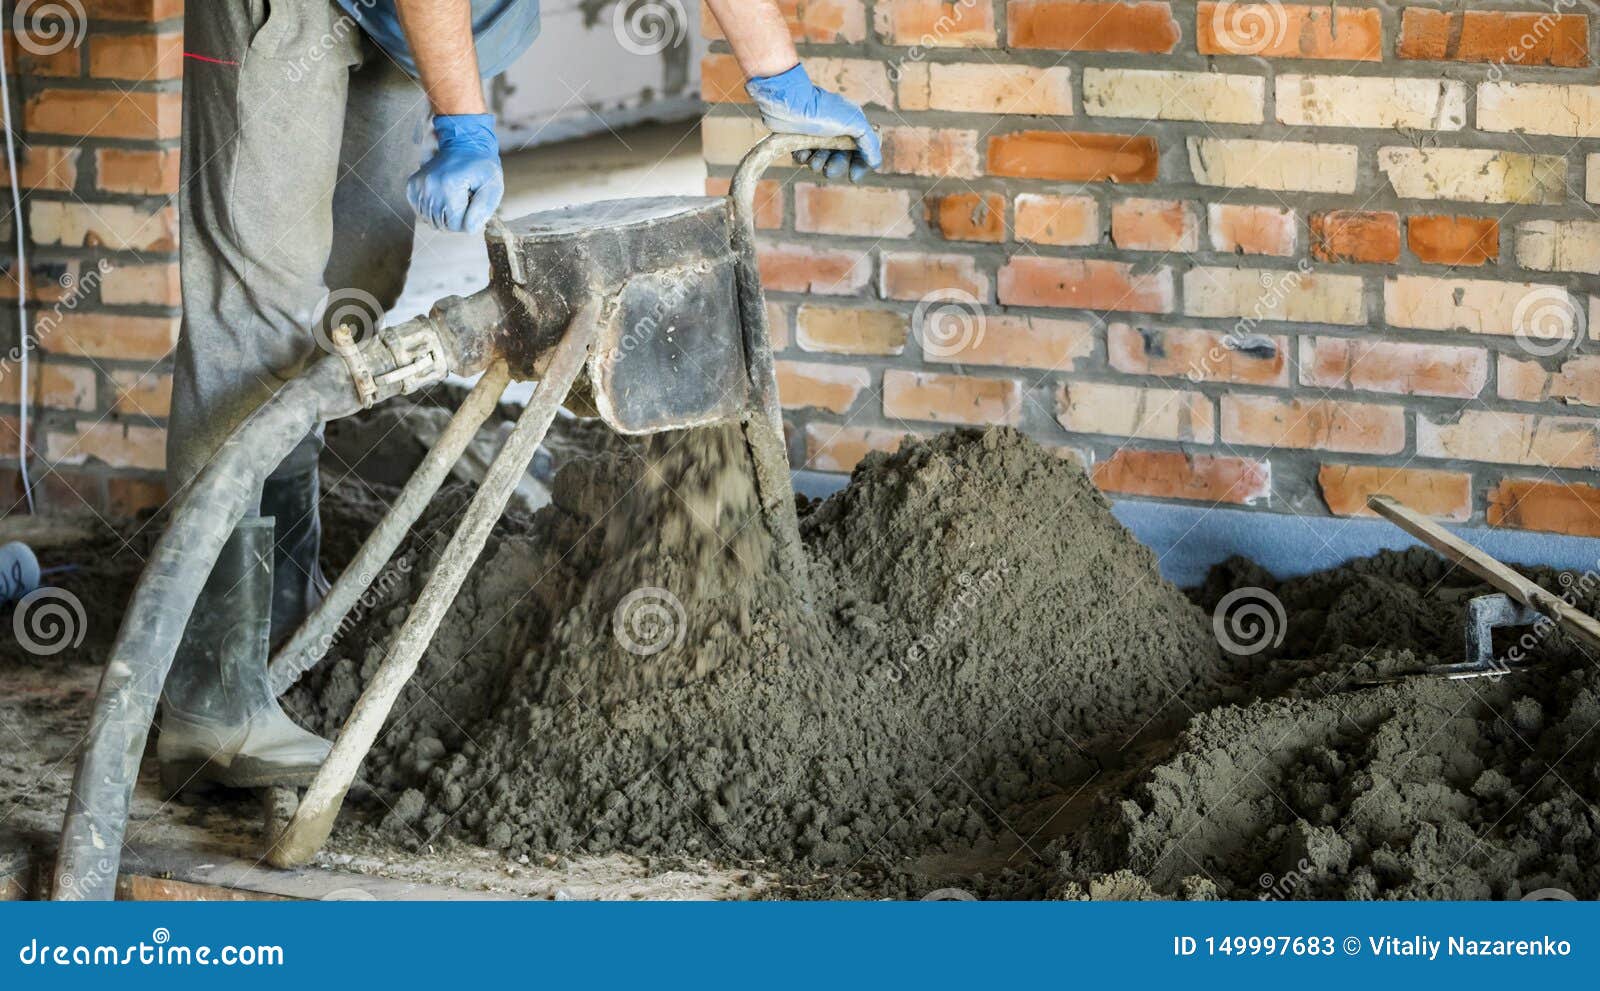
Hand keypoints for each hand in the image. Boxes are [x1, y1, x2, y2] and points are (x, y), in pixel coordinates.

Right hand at [406, 114, 504, 232]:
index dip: (469, 220)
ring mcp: (418, 186)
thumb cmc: (482, 167)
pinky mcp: (412, 186)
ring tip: (455, 197)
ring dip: (446, 215)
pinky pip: (421, 213)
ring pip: (432, 221)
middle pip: (443, 225)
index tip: (474, 203)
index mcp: (448, 187)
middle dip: (458, 218)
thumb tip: (469, 229)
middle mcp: (429, 187)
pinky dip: (434, 210)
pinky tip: (443, 198)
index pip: (457, 226)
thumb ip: (483, 209)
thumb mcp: (493, 186)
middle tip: (466, 199)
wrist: (464, 144)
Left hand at [745, 64, 881, 182]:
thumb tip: (876, 163)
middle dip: (835, 166)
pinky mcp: (798, 140)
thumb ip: (869, 142)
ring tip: (812, 158)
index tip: (853, 176)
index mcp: (851, 125)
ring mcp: (816, 136)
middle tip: (828, 168)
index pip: (861, 152)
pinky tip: (800, 152)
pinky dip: (803, 158)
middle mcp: (835, 131)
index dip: (859, 166)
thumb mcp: (854, 123)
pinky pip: (804, 157)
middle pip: (840, 159)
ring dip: (818, 163)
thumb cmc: (822, 110)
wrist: (788, 103)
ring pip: (821, 161)